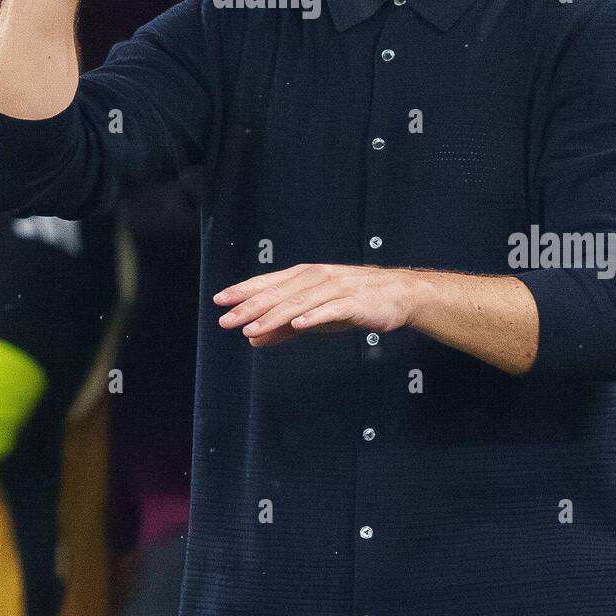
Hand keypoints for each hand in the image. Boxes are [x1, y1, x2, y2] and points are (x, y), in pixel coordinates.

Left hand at [214, 262, 419, 347]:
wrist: (396, 294)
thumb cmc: (351, 302)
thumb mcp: (313, 315)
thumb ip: (282, 326)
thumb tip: (251, 337)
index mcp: (304, 277)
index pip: (268, 283)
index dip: (243, 291)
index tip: (219, 301)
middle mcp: (316, 278)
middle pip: (278, 292)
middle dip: (250, 307)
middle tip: (227, 320)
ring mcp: (335, 288)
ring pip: (299, 301)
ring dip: (274, 315)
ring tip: (253, 327)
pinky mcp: (354, 302)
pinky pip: (330, 309)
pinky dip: (313, 315)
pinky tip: (297, 324)